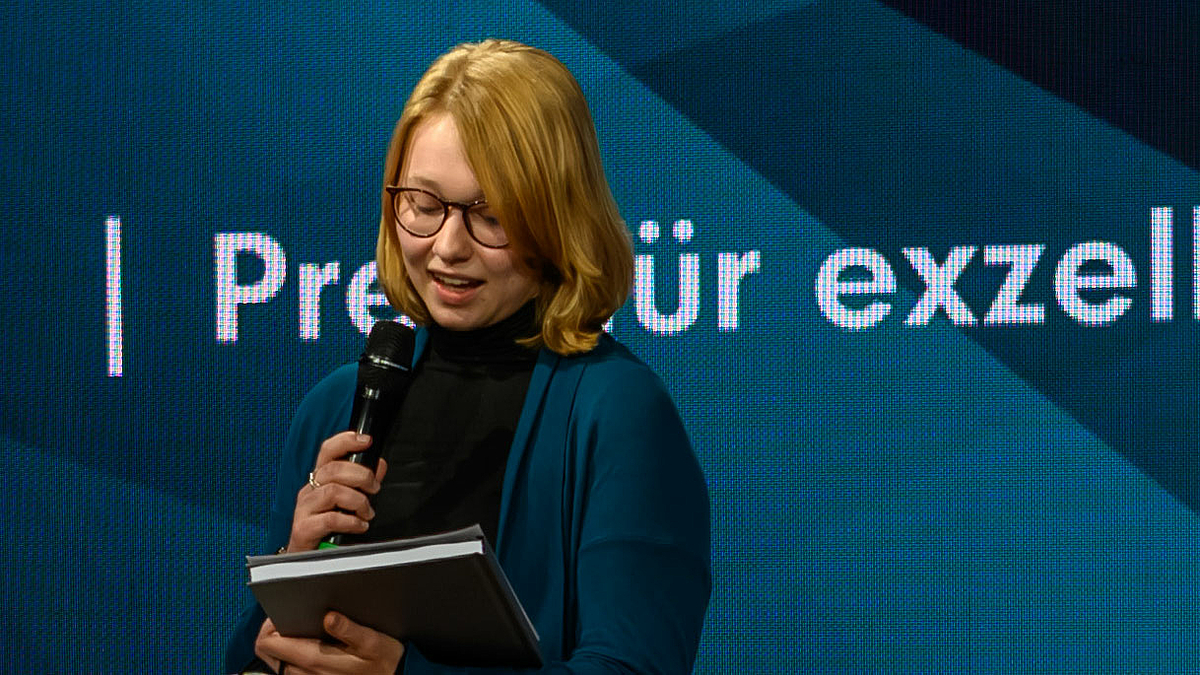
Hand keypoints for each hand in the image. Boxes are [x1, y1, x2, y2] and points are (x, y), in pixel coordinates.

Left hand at [254, 613, 403, 674]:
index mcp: (316, 659)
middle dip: (274, 632)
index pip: (268, 644)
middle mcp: (306, 673)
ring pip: (278, 662)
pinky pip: (291, 670)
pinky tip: (311, 643)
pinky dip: (293, 656)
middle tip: (290, 617)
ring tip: (302, 627)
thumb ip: (350, 629)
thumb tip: (330, 616)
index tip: (281, 612)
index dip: (268, 625)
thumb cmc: (385, 663)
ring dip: (284, 644)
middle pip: (268, 653)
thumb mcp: (373, 642)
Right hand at [287, 431, 388, 551]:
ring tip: (366, 513)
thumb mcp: (348, 501)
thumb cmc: (327, 529)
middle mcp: (309, 490)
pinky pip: (330, 518)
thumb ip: (363, 482)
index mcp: (319, 480)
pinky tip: (359, 526)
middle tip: (374, 490)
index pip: (328, 451)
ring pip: (333, 491)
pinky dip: (351, 521)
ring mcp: (304, 509)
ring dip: (358, 501)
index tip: (366, 440)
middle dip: (362, 476)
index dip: (346, 441)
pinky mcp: (303, 528)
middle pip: (334, 469)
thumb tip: (380, 464)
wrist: (306, 560)